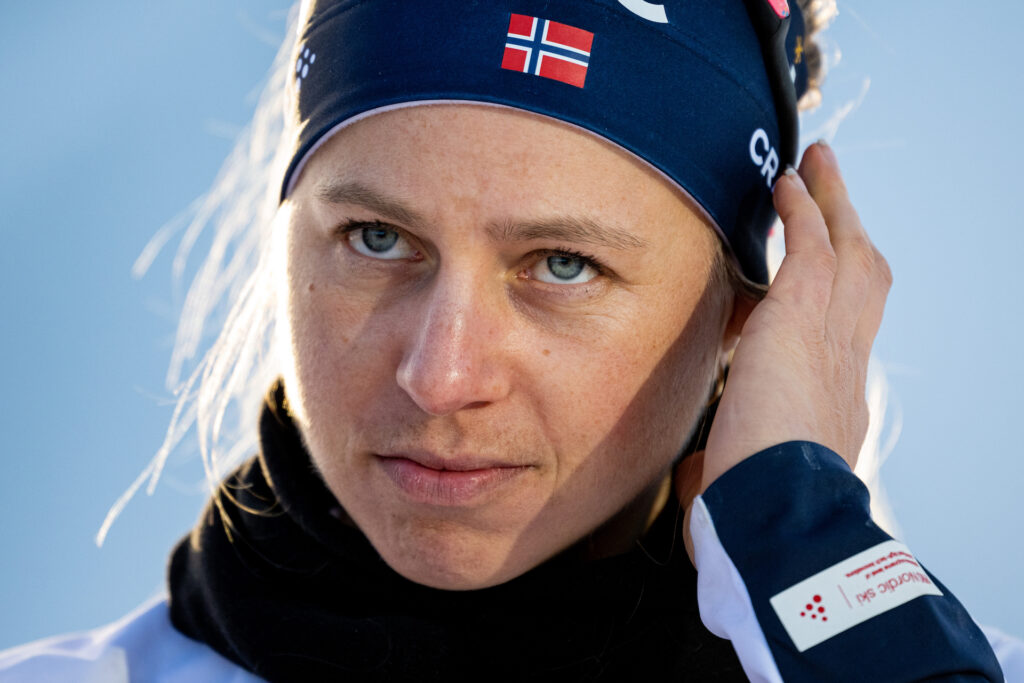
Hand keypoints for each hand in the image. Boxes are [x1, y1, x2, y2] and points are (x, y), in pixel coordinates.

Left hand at [696, 141, 892, 492]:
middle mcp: (842, 366)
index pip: (841, 340)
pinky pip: (810, 247)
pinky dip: (803, 210)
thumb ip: (719, 467)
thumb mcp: (736, 485)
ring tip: (815, 165)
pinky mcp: (800, 319)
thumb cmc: (752, 516)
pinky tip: (787, 182)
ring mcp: (828, 339)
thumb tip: (697, 475)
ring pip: (847, 253)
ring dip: (832, 204)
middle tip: (832, 193)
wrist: (773, 517)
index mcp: (829, 406)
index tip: (821, 278)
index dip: (836, 302)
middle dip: (849, 233)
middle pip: (863, 281)